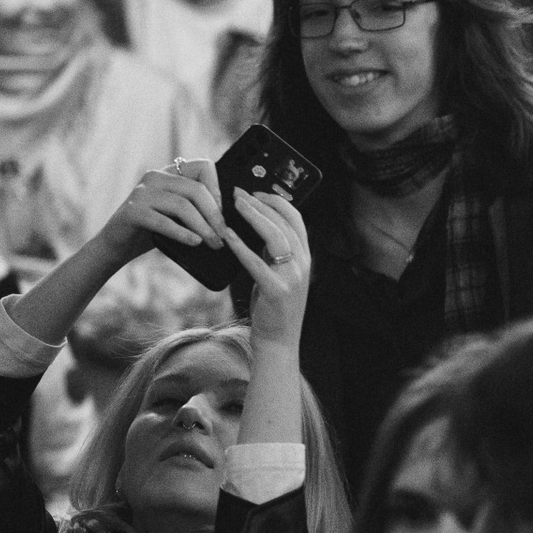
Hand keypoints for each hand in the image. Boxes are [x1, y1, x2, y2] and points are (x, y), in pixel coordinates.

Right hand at [95, 158, 229, 265]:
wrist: (117, 245)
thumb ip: (196, 207)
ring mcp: (142, 193)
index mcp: (169, 173)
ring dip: (202, 227)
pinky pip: (163, 221)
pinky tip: (195, 243)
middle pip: (196, 189)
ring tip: (214, 243)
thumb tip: (229, 218)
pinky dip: (182, 233)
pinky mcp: (132, 211)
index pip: (204, 166)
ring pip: (182, 206)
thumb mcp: (177, 214)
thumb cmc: (153, 230)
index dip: (218, 189)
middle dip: (214, 215)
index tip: (225, 213)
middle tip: (224, 236)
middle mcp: (155, 177)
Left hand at [223, 189, 310, 345]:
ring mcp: (291, 277)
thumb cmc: (274, 306)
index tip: (256, 192)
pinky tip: (227, 234)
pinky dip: (240, 245)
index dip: (277, 200)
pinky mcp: (276, 290)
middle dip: (260, 203)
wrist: (279, 341)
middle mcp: (302, 264)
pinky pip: (256, 262)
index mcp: (305, 257)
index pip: (296, 218)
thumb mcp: (280, 273)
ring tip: (235, 205)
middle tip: (238, 193)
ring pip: (275, 236)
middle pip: (284, 222)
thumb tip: (258, 225)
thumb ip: (274, 252)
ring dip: (253, 216)